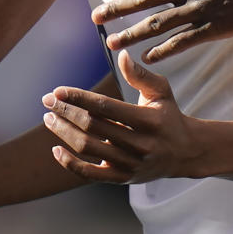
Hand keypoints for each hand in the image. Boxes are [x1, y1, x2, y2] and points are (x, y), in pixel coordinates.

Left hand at [42, 49, 205, 183]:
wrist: (185, 153)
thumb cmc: (169, 117)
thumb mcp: (162, 92)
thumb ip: (140, 75)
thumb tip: (121, 55)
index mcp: (148, 121)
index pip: (106, 107)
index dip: (79, 98)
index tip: (58, 91)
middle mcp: (139, 144)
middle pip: (93, 126)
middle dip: (66, 111)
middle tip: (48, 101)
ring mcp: (130, 163)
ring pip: (88, 147)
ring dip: (63, 132)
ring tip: (49, 118)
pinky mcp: (122, 178)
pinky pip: (90, 174)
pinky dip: (70, 163)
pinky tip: (56, 149)